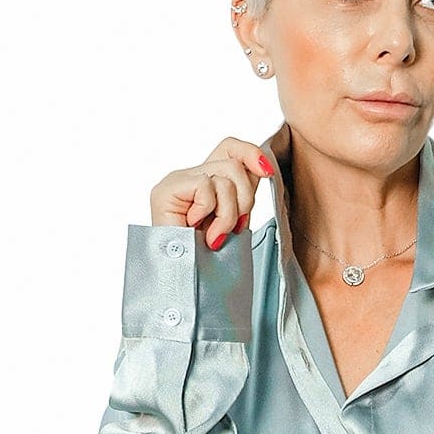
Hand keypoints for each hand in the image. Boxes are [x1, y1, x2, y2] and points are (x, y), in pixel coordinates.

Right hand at [150, 135, 274, 250]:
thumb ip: (244, 195)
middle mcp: (189, 177)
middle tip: (235, 228)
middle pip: (233, 162)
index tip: (267, 173)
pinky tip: (198, 230)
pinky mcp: (166, 190)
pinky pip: (205, 186)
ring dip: (228, 213)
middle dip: (245, 199)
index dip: (251, 154)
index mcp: (206, 182)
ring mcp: (176, 182)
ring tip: (216, 236)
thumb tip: (264, 169)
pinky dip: (209, 212)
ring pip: (224, 176)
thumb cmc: (211, 260)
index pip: (231, 148)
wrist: (188, 285)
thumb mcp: (236, 221)